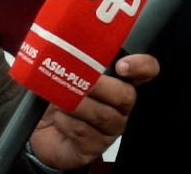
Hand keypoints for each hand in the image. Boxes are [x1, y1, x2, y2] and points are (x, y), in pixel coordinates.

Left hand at [28, 53, 158, 169]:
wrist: (43, 133)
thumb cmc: (60, 97)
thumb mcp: (66, 73)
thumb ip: (74, 58)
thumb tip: (65, 42)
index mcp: (120, 81)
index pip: (147, 70)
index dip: (141, 66)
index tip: (121, 65)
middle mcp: (121, 106)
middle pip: (126, 96)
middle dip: (98, 86)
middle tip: (75, 80)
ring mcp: (111, 128)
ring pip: (102, 115)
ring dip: (77, 104)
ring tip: (58, 99)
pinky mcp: (95, 147)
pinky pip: (83, 132)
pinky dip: (66, 122)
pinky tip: (58, 118)